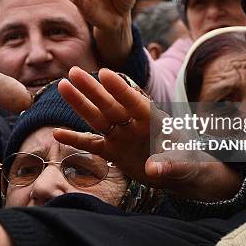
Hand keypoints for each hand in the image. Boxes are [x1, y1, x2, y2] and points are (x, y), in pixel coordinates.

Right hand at [54, 67, 241, 199]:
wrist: (182, 173)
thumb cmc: (189, 162)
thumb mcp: (185, 164)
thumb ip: (170, 164)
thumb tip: (153, 169)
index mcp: (153, 120)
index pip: (135, 102)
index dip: (121, 90)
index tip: (105, 73)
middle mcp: (133, 124)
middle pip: (110, 105)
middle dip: (92, 89)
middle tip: (74, 72)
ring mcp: (121, 136)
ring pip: (97, 118)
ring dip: (80, 104)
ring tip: (62, 86)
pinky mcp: (113, 151)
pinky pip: (91, 144)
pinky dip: (75, 139)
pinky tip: (56, 133)